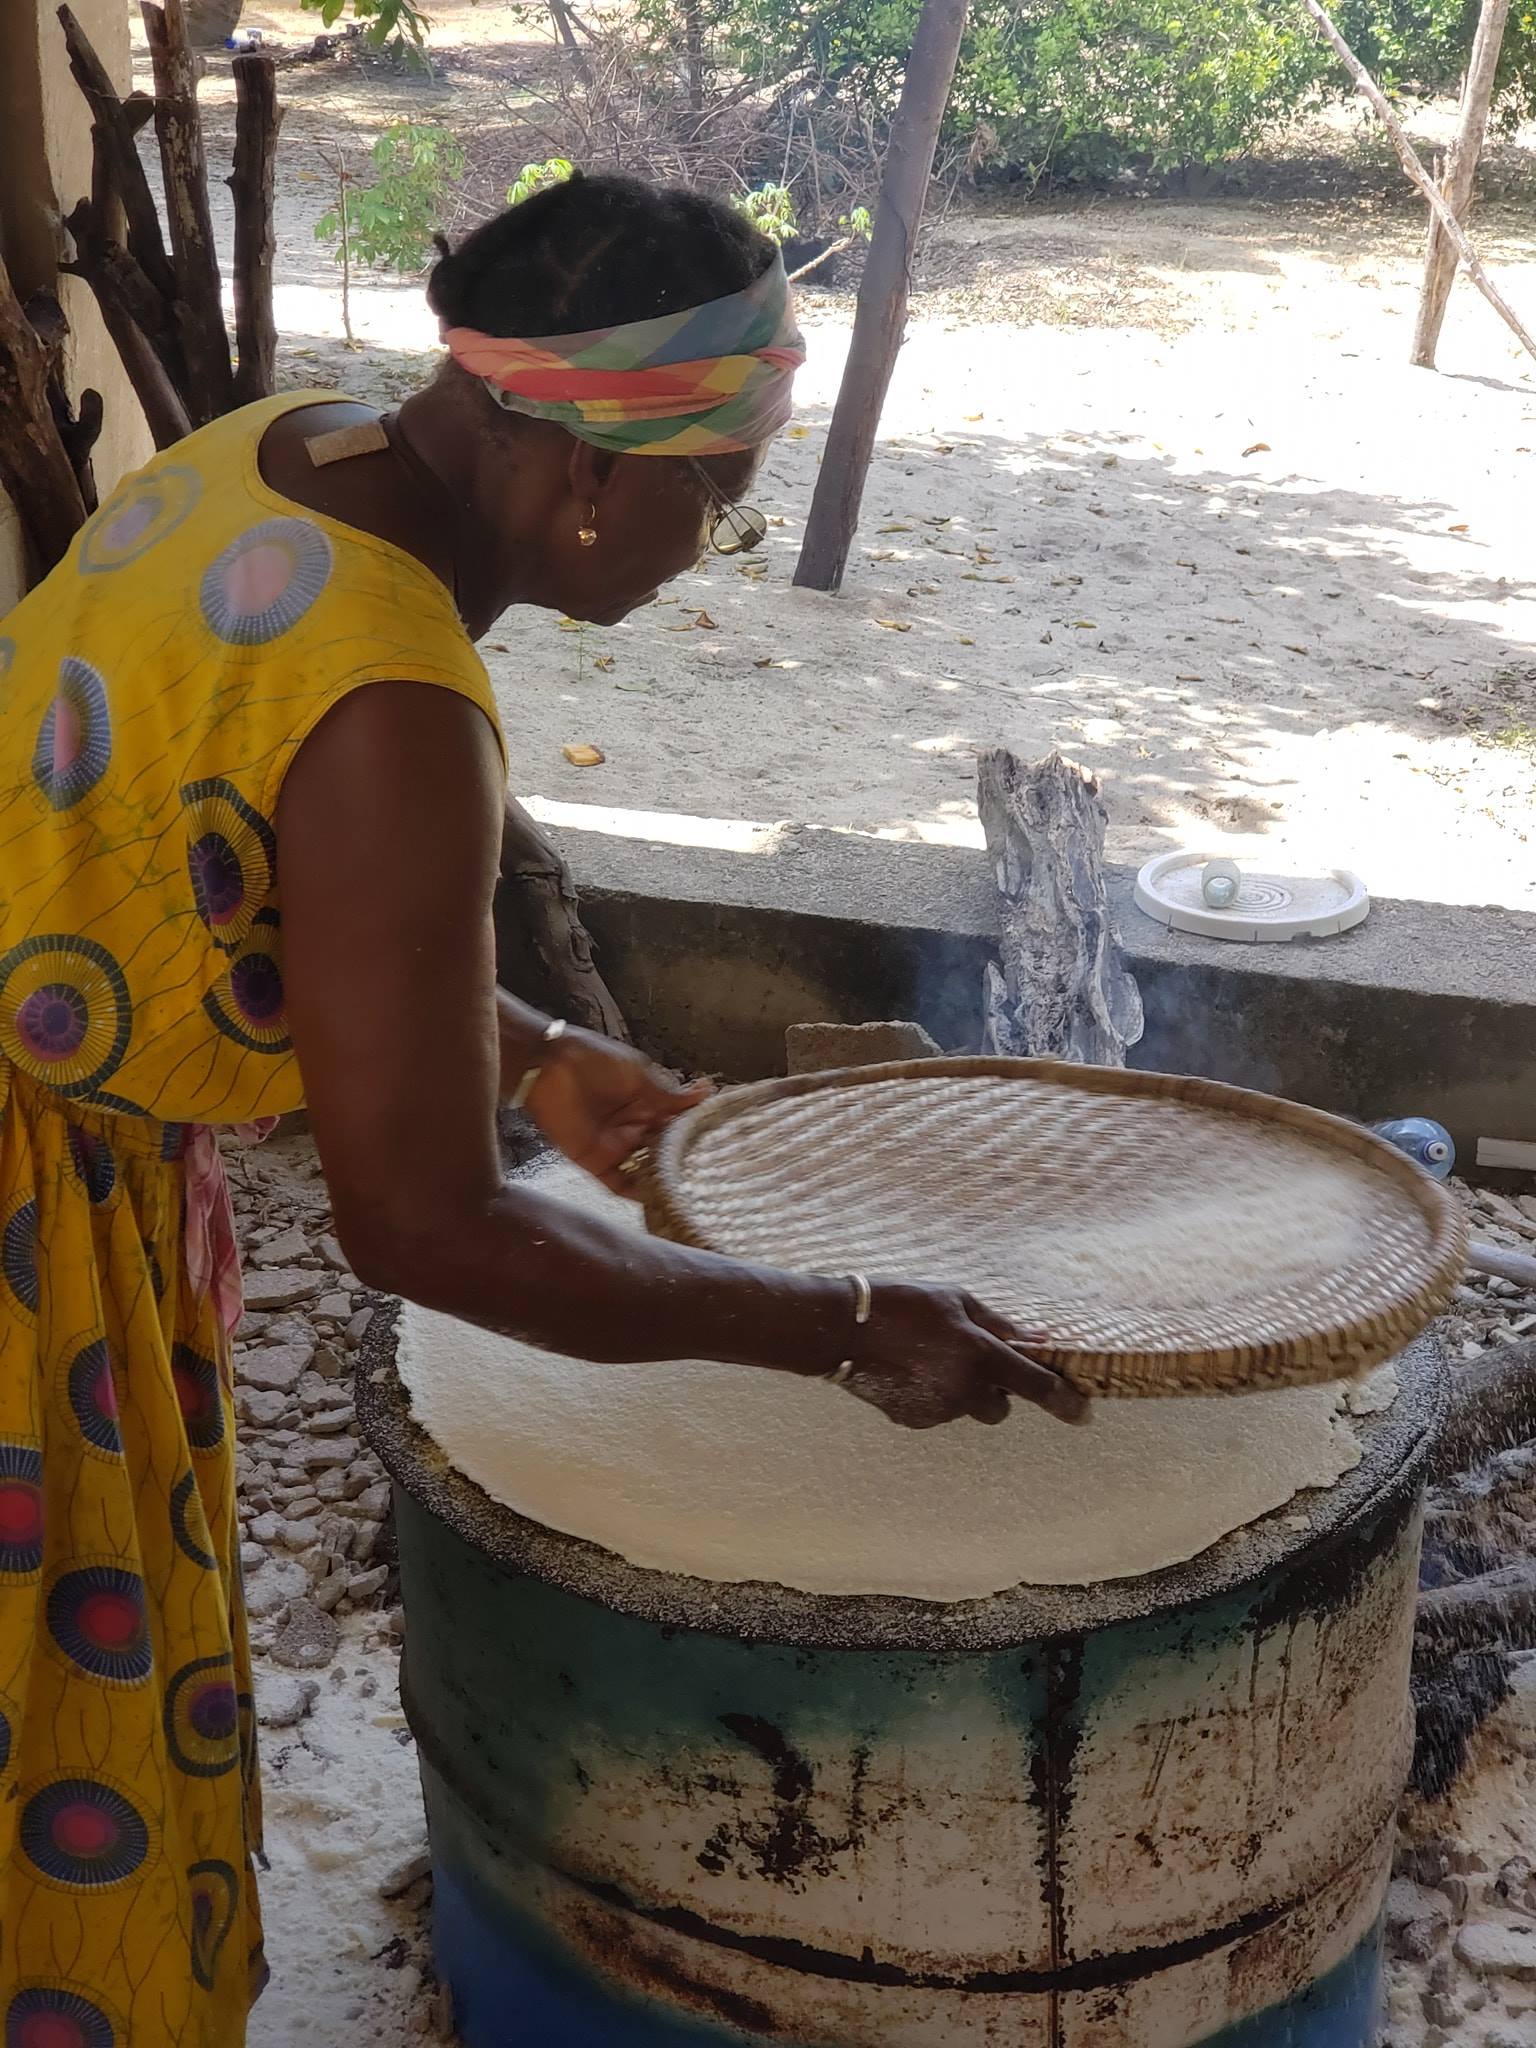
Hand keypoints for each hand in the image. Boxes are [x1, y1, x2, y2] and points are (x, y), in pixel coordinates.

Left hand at [524, 1027, 708, 1192]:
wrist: (548, 1066)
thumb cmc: (594, 1060)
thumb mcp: (638, 1075)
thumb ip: (669, 1096)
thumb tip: (707, 1092)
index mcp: (646, 1104)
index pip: (676, 1126)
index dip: (693, 1138)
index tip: (717, 1151)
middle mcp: (633, 1128)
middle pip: (662, 1153)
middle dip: (680, 1165)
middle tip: (707, 1180)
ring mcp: (614, 1146)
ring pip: (643, 1170)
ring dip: (660, 1181)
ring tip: (686, 1194)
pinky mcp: (594, 1161)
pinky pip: (617, 1183)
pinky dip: (634, 1193)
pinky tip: (654, 1199)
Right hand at [836, 1283, 1087, 1428]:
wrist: (842, 1329)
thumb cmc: (902, 1303)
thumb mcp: (956, 1300)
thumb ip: (1000, 1325)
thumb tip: (1039, 1339)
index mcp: (980, 1356)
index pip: (1037, 1387)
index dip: (1065, 1402)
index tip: (1082, 1413)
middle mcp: (963, 1390)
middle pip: (1000, 1408)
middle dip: (994, 1391)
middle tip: (969, 1360)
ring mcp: (937, 1410)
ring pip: (966, 1410)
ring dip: (960, 1391)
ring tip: (928, 1358)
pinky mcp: (913, 1420)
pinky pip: (938, 1413)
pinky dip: (933, 1398)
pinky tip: (909, 1372)